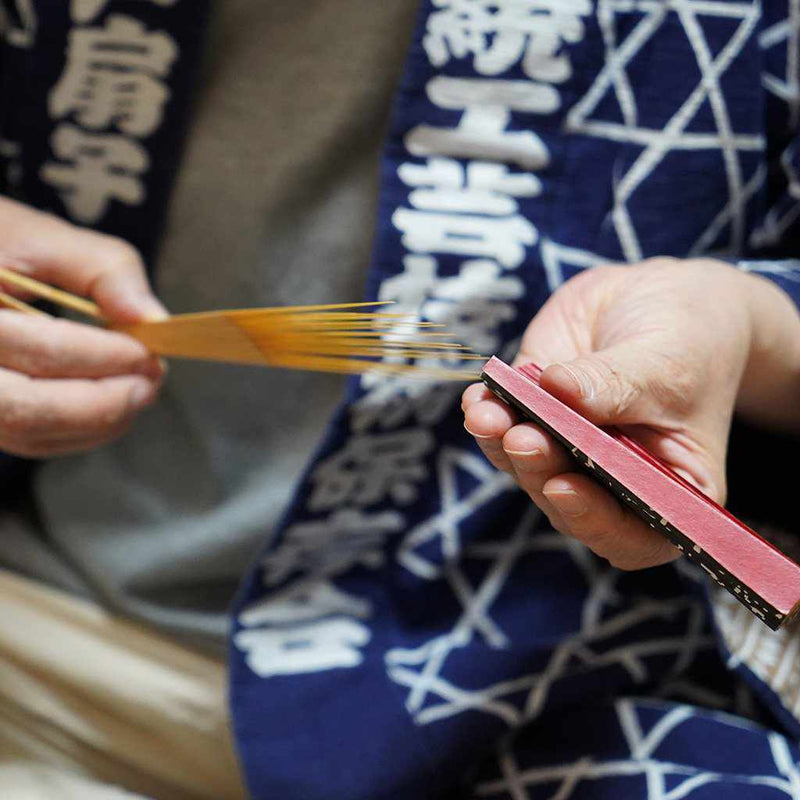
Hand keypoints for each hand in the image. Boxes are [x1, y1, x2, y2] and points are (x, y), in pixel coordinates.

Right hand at [0, 196, 167, 457]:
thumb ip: (102, 268)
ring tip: (141, 388)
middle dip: (104, 402)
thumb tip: (151, 318)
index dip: (104, 356)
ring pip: (32, 434)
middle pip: (28, 411)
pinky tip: (114, 403)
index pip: (40, 351)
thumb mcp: (41, 236)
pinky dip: (81, 429)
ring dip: (100, 421)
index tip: (148, 350)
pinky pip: (32, 439)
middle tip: (150, 381)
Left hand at [462, 257, 799, 569]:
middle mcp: (615, 481)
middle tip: (523, 438)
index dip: (596, 523)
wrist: (656, 295)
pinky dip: (487, 415)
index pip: (636, 536)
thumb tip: (558, 389)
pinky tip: (479, 399)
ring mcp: (569, 451)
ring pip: (528, 468)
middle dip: (540, 472)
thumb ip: (618, 383)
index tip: (564, 487)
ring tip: (488, 416)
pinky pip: (503, 428)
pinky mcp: (533, 416)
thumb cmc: (688, 339)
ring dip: (503, 446)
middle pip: (569, 502)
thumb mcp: (668, 361)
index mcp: (670, 489)